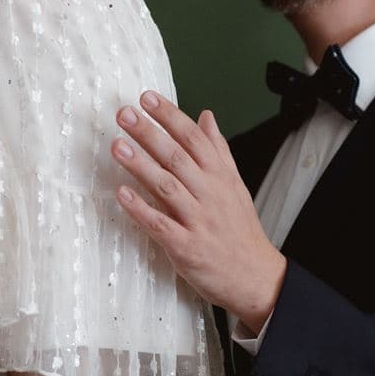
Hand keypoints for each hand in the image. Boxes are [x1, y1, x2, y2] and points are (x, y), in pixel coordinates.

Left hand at [112, 92, 286, 332]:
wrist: (256, 277)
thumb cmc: (240, 231)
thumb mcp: (235, 185)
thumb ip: (218, 150)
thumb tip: (206, 116)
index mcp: (220, 177)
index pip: (194, 138)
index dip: (170, 117)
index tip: (147, 98)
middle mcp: (210, 194)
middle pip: (177, 157)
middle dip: (149, 134)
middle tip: (124, 114)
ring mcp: (198, 221)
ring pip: (167, 187)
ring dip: (140, 165)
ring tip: (117, 145)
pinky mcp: (186, 247)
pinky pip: (160, 225)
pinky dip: (141, 209)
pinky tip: (121, 194)